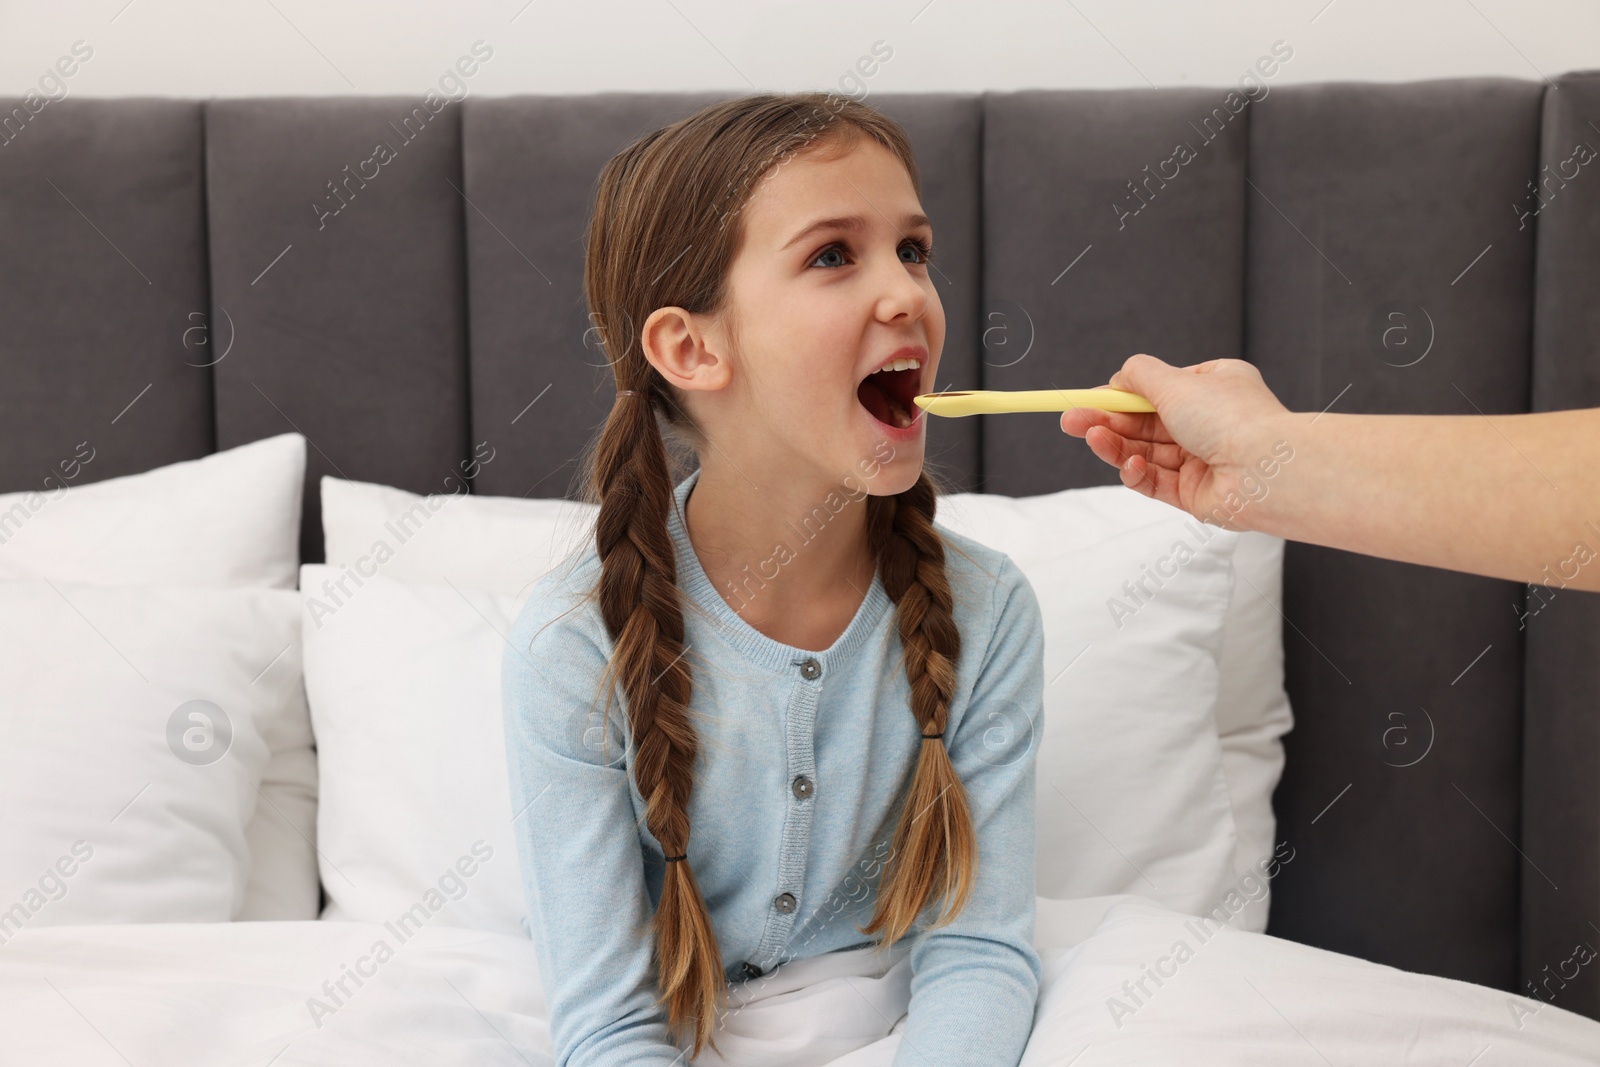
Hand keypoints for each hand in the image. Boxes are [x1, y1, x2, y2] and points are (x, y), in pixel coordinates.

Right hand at [1060, 354, 1289, 529]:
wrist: (1267, 472)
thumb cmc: (1232, 420)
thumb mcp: (1177, 383)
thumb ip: (1140, 376)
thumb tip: (1118, 377)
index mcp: (1214, 388)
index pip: (1158, 390)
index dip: (1121, 396)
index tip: (1089, 399)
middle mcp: (1210, 423)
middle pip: (1145, 423)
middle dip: (1107, 421)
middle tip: (1071, 420)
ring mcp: (1202, 460)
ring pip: (1146, 452)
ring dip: (1115, 445)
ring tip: (1089, 438)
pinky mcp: (1195, 494)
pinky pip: (1156, 481)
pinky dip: (1137, 472)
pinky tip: (1127, 464)